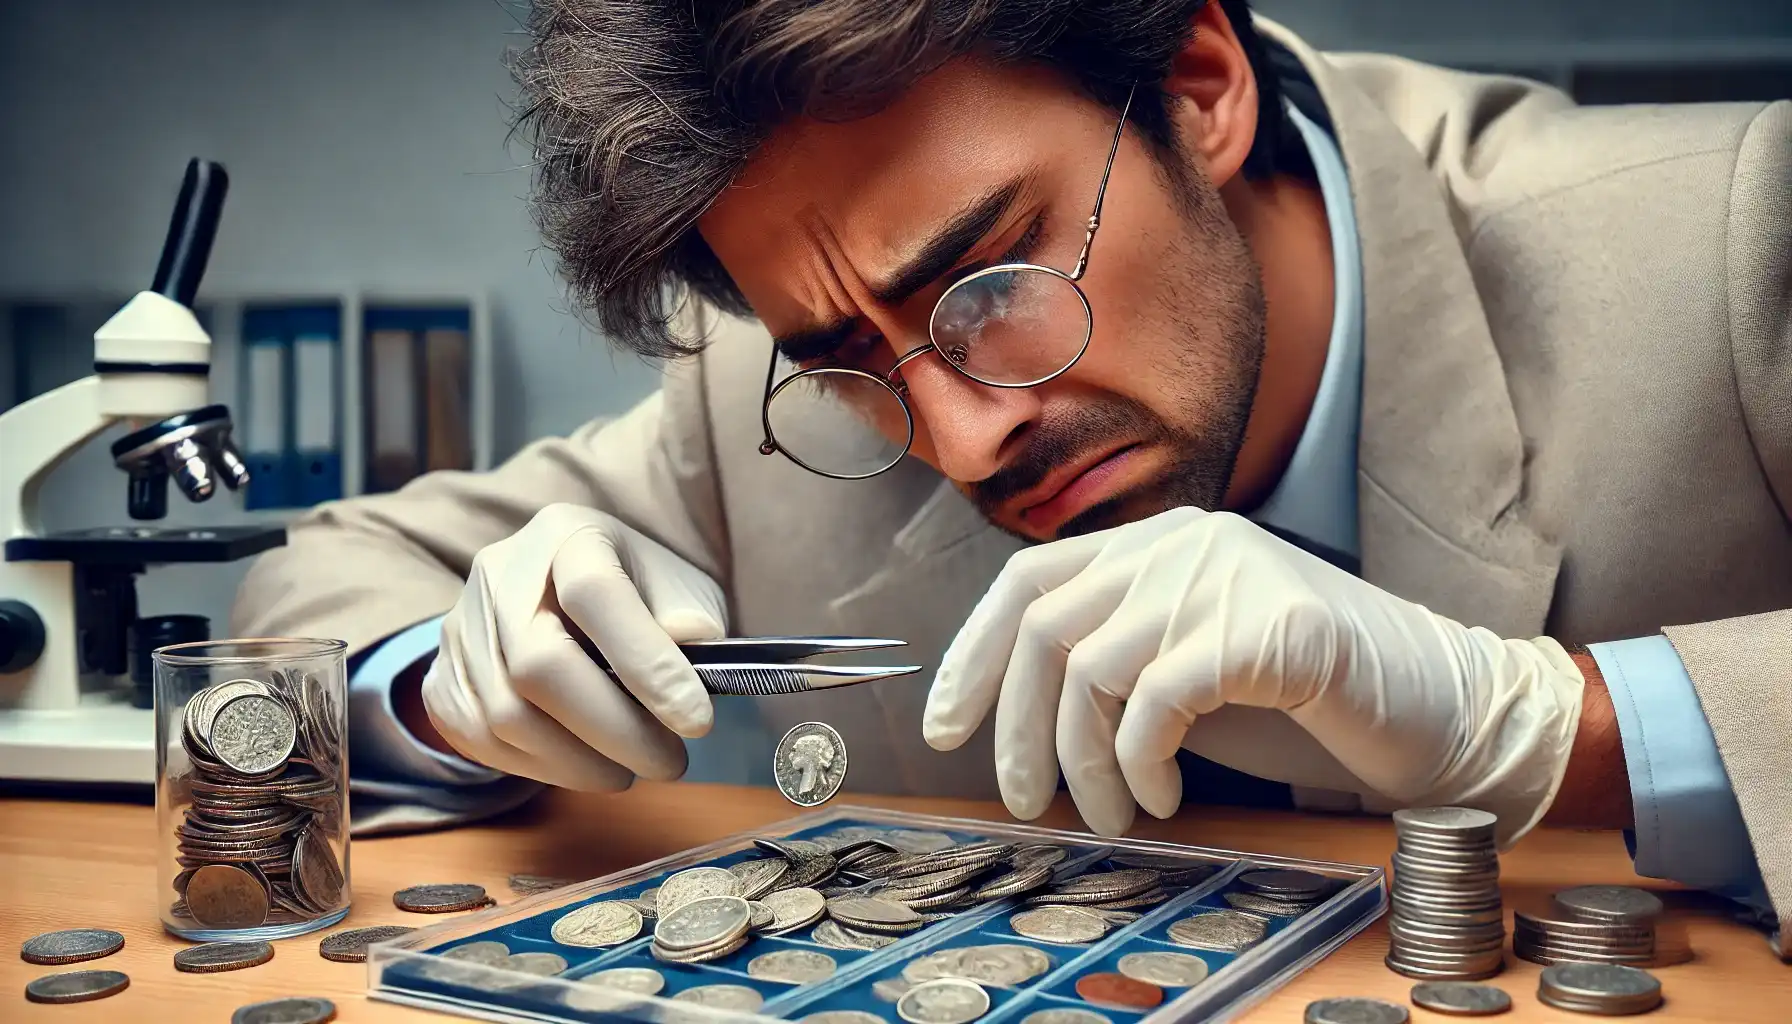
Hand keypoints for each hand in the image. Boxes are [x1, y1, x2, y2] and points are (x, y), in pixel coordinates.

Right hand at [422, 503, 727, 789]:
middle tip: (668, 763)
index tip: (697, 720)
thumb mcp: (678, 589)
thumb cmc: (636, 594)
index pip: (596, 593)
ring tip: (630, 769)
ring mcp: (461, 624)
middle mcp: (501, 572)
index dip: (647, 663)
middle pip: (539, 664)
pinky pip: (478, 739)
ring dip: (579, 762)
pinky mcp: (442, 676)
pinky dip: (538, 767)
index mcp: (567, 534)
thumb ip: (689, 617)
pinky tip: (581, 764)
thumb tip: (694, 647)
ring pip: (505, 715)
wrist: (564, 596)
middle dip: (614, 729)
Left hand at [922, 507, 1583, 841]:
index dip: (971, 653)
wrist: (1442, 713)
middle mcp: (1186, 542)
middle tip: (1021, 799)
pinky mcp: (1274, 627)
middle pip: (1047, 626)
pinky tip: (1166, 798)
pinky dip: (1143, 763)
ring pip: (1094, 669)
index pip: (1028, 579)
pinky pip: (1159, 698)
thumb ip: (1114, 661)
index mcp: (1160, 542)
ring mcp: (1231, 575)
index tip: (943, 726)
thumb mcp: (1186, 669)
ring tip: (1115, 815)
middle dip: (1018, 726)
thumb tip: (1014, 711)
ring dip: (1085, 764)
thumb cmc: (1307, 703)